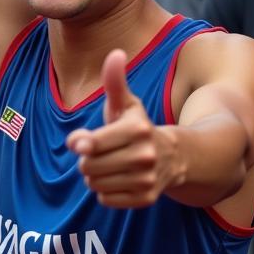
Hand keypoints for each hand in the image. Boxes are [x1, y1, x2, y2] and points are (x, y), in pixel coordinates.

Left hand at [66, 49, 182, 208]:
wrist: (173, 157)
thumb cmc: (137, 127)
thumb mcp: (126, 104)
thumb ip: (115, 81)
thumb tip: (115, 53)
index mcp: (137, 129)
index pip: (91, 145)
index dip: (80, 144)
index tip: (79, 142)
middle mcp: (145, 155)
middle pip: (88, 167)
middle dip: (88, 160)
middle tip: (101, 153)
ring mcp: (146, 179)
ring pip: (95, 185)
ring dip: (96, 177)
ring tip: (111, 165)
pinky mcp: (146, 199)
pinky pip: (106, 199)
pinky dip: (106, 192)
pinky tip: (120, 179)